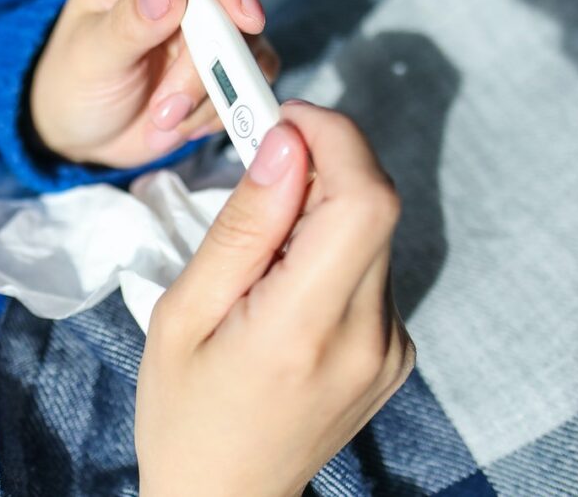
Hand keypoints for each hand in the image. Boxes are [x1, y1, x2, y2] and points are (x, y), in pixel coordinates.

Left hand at [29, 0, 278, 167]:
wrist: (82, 134)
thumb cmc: (74, 83)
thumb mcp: (92, 55)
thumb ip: (130, 22)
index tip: (245, 17)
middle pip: (226, 4)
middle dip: (206, 64)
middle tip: (169, 108)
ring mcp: (205, 28)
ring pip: (244, 47)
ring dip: (210, 94)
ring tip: (162, 120)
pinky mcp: (222, 65)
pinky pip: (249, 80)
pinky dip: (221, 109)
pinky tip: (184, 125)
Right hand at [135, 101, 414, 496]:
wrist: (226, 494)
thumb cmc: (185, 412)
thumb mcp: (183, 315)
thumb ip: (242, 228)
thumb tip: (285, 147)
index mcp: (303, 329)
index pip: (364, 199)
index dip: (335, 137)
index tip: (283, 118)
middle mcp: (367, 337)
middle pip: (375, 205)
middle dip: (322, 163)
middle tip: (260, 164)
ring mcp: (391, 348)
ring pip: (372, 232)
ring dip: (322, 209)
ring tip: (260, 248)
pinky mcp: (395, 351)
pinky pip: (370, 267)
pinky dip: (330, 248)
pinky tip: (284, 283)